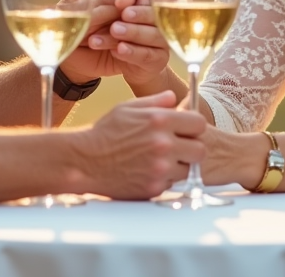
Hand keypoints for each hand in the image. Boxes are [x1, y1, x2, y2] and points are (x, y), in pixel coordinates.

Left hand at [60, 0, 171, 88]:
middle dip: (139, 10)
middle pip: (157, 9)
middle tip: (123, 11)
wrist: (89, 61)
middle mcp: (153, 15)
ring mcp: (158, 38)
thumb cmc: (88, 29)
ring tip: (115, 31)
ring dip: (134, 31)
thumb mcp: (80, 13)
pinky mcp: (156, 59)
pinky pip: (149, 55)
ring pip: (154, 33)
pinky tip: (118, 50)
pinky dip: (133, 52)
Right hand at [75, 91, 206, 199]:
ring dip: (178, 166)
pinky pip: (172, 184)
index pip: (199, 124)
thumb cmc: (104, 132)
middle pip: (200, 150)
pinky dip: (164, 179)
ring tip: (160, 160)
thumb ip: (155, 101)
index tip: (186, 130)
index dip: (193, 127)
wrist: (84, 161)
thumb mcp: (128, 107)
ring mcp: (160, 168)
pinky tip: (148, 171)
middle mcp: (163, 144)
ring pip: (188, 170)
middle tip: (178, 148)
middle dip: (191, 148)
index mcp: (160, 120)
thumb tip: (173, 97)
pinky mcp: (154, 187)